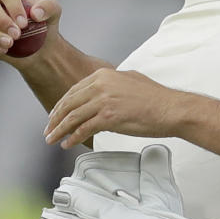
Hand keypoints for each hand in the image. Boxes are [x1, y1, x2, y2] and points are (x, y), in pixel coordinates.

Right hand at [0, 0, 61, 63]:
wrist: (39, 45)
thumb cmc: (44, 22)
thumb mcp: (54, 12)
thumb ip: (49, 7)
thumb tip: (36, 13)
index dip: (14, 7)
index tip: (24, 23)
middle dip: (1, 20)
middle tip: (16, 34)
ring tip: (10, 44)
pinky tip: (3, 50)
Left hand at [44, 68, 180, 147]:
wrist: (171, 109)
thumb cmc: (156, 98)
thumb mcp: (130, 80)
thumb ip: (112, 83)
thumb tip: (102, 92)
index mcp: (104, 75)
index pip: (74, 90)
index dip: (61, 105)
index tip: (54, 115)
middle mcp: (101, 84)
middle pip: (69, 103)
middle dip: (55, 118)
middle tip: (48, 130)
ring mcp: (104, 100)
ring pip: (73, 117)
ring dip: (59, 130)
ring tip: (52, 139)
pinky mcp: (108, 116)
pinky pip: (84, 129)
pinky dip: (73, 137)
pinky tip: (68, 143)